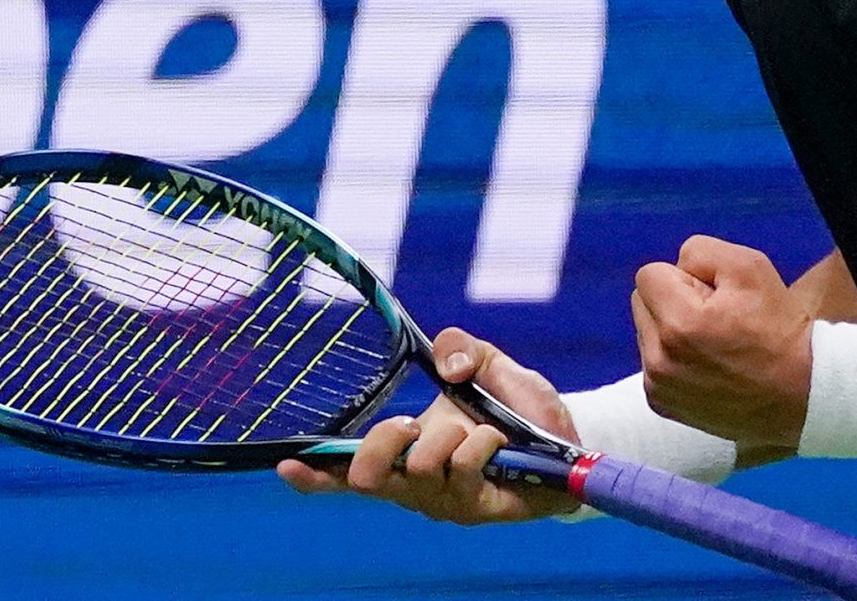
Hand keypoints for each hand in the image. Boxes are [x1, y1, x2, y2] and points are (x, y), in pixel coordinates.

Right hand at [274, 327, 581, 524]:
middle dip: (383, 442)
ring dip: (450, 433)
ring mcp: (442, 500)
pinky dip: (480, 442)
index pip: (345, 469)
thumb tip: (446, 366)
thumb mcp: (489, 362)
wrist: (569, 438)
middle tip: (409, 421)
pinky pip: (462, 471)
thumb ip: (461, 347)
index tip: (286, 462)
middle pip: (366, 476)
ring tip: (484, 427)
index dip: (314, 471)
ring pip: (421, 465)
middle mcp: (413, 483)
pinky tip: (501, 440)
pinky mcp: (475, 509)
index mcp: (402, 451)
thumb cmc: (518, 406)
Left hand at [633, 236, 812, 451]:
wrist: (801, 393)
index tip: (714, 298)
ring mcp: (658, 387)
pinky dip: (672, 359)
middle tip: (714, 319)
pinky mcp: (661, 404)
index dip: (684, 278)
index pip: (649, 274)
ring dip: (670, 330)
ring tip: (712, 344)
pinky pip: (652, 363)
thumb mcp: (749, 266)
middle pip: (642, 302)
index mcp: (679, 323)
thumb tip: (675, 268)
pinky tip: (705, 366)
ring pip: (647, 332)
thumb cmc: (777, 327)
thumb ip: (699, 252)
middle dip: (671, 301)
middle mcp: (660, 360)